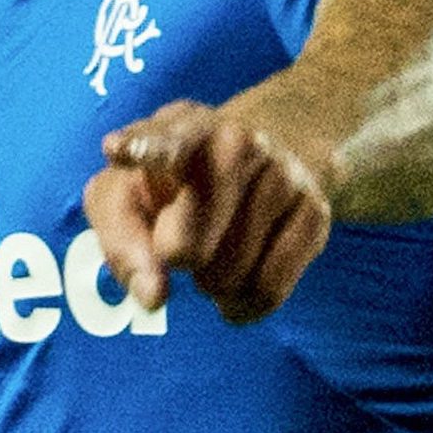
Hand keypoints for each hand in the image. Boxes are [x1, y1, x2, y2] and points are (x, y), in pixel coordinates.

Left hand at [83, 101, 334, 324]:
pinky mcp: (314, 210)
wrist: (270, 155)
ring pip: (228, 276)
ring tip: (216, 252)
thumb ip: (122, 242)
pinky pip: (266, 290)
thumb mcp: (131, 195)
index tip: (118, 150)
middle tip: (183, 242)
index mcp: (182, 129)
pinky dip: (244, 303)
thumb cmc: (177, 185)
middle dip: (178, 259)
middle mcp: (235, 142)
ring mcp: (281, 174)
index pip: (166, 140)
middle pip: (186, 249)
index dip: (143, 147)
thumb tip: (154, 295)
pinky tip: (240, 280)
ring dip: (212, 282)